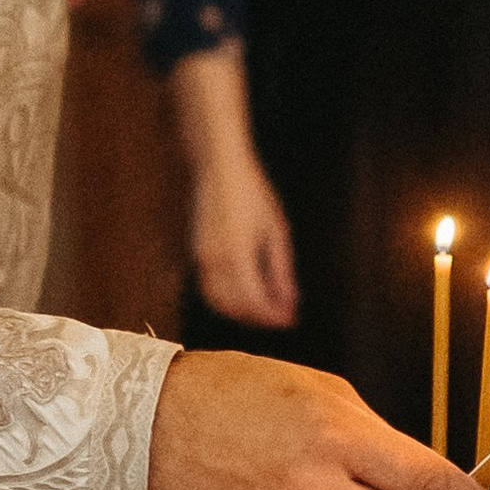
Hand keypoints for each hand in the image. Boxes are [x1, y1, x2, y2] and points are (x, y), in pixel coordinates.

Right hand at [190, 151, 297, 326]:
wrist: (219, 170)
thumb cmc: (252, 194)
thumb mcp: (276, 231)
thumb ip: (281, 271)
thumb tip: (289, 302)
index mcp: (237, 255)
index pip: (254, 301)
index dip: (273, 316)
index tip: (291, 320)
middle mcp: (214, 261)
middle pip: (236, 307)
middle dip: (260, 318)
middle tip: (283, 316)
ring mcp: (201, 259)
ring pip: (219, 303)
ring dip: (243, 313)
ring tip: (267, 309)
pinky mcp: (197, 255)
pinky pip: (210, 290)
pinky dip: (228, 301)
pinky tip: (247, 295)